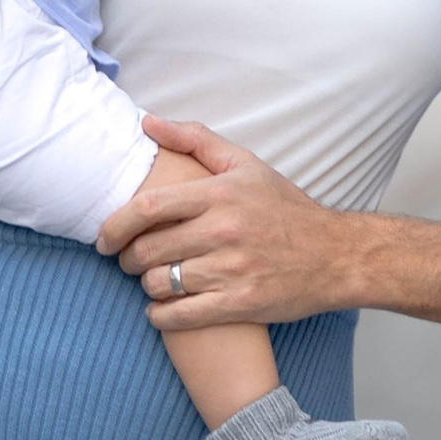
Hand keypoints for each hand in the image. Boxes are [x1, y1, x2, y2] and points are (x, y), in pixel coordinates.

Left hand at [97, 117, 356, 326]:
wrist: (337, 255)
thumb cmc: (286, 209)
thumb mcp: (246, 164)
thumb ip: (195, 140)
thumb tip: (147, 123)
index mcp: (221, 194)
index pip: (148, 208)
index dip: (114, 225)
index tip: (104, 238)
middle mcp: (225, 230)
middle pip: (148, 250)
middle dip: (127, 259)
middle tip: (128, 261)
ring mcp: (233, 270)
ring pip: (161, 284)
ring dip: (146, 286)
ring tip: (152, 281)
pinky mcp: (242, 304)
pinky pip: (181, 316)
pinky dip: (161, 316)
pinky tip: (161, 310)